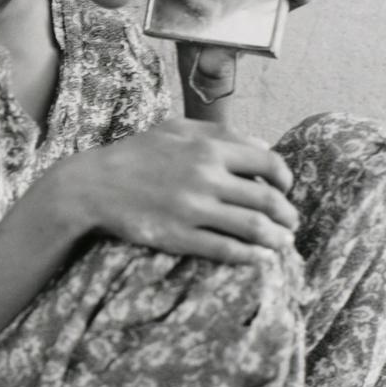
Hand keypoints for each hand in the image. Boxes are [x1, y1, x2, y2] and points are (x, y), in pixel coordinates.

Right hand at [63, 118, 297, 264]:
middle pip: (268, 199)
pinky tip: (259, 258)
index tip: (285, 189)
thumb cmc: (137, 154)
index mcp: (209, 147)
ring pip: (254, 228)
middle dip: (287, 214)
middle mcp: (206, 176)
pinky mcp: (180, 236)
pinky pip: (227, 250)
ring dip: (276, 239)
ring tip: (281, 243)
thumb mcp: (177, 129)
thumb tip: (262, 143)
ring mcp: (193, 208)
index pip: (269, 162)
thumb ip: (220, 133)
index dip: (285, 179)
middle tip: (291, 223)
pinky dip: (251, 256)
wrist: (94, 185)